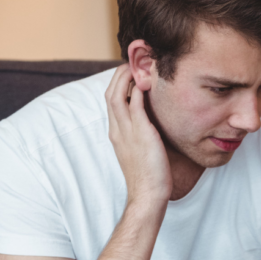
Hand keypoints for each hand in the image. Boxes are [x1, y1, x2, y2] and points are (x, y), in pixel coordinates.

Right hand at [105, 64, 171, 207]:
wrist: (148, 195)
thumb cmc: (149, 177)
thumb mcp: (141, 151)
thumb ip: (141, 135)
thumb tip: (151, 125)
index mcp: (116, 134)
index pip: (110, 102)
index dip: (118, 85)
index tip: (130, 74)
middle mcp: (117, 130)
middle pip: (109, 93)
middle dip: (119, 75)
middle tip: (132, 64)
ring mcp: (126, 131)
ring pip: (117, 94)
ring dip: (126, 77)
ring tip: (138, 66)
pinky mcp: (141, 133)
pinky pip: (135, 104)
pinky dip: (138, 90)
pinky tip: (147, 82)